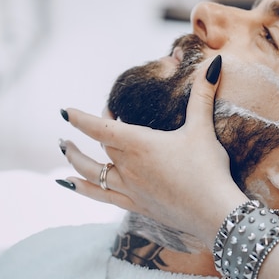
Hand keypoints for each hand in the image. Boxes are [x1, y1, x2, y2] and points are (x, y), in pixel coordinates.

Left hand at [58, 56, 248, 244]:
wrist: (214, 213)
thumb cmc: (208, 170)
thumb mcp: (203, 130)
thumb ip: (202, 96)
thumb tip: (214, 65)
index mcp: (140, 144)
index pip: (101, 128)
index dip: (81, 118)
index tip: (64, 111)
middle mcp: (129, 166)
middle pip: (102, 145)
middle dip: (96, 129)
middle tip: (106, 116)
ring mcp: (130, 188)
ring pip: (92, 172)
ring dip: (75, 159)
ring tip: (64, 148)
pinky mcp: (136, 205)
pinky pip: (101, 196)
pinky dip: (81, 188)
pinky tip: (67, 184)